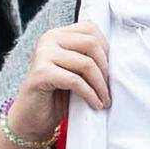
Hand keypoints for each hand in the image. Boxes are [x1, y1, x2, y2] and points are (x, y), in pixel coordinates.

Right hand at [0, 21, 114, 148]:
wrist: (31, 119)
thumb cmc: (56, 96)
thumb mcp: (76, 72)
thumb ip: (89, 59)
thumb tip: (118, 60)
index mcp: (57, 35)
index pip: (91, 29)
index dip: (106, 49)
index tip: (111, 70)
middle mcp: (48, 39)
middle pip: (91, 44)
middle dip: (106, 68)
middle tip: (109, 88)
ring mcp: (42, 54)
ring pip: (86, 63)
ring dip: (100, 85)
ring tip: (105, 99)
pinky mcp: (40, 73)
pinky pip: (75, 81)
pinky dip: (90, 94)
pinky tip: (95, 104)